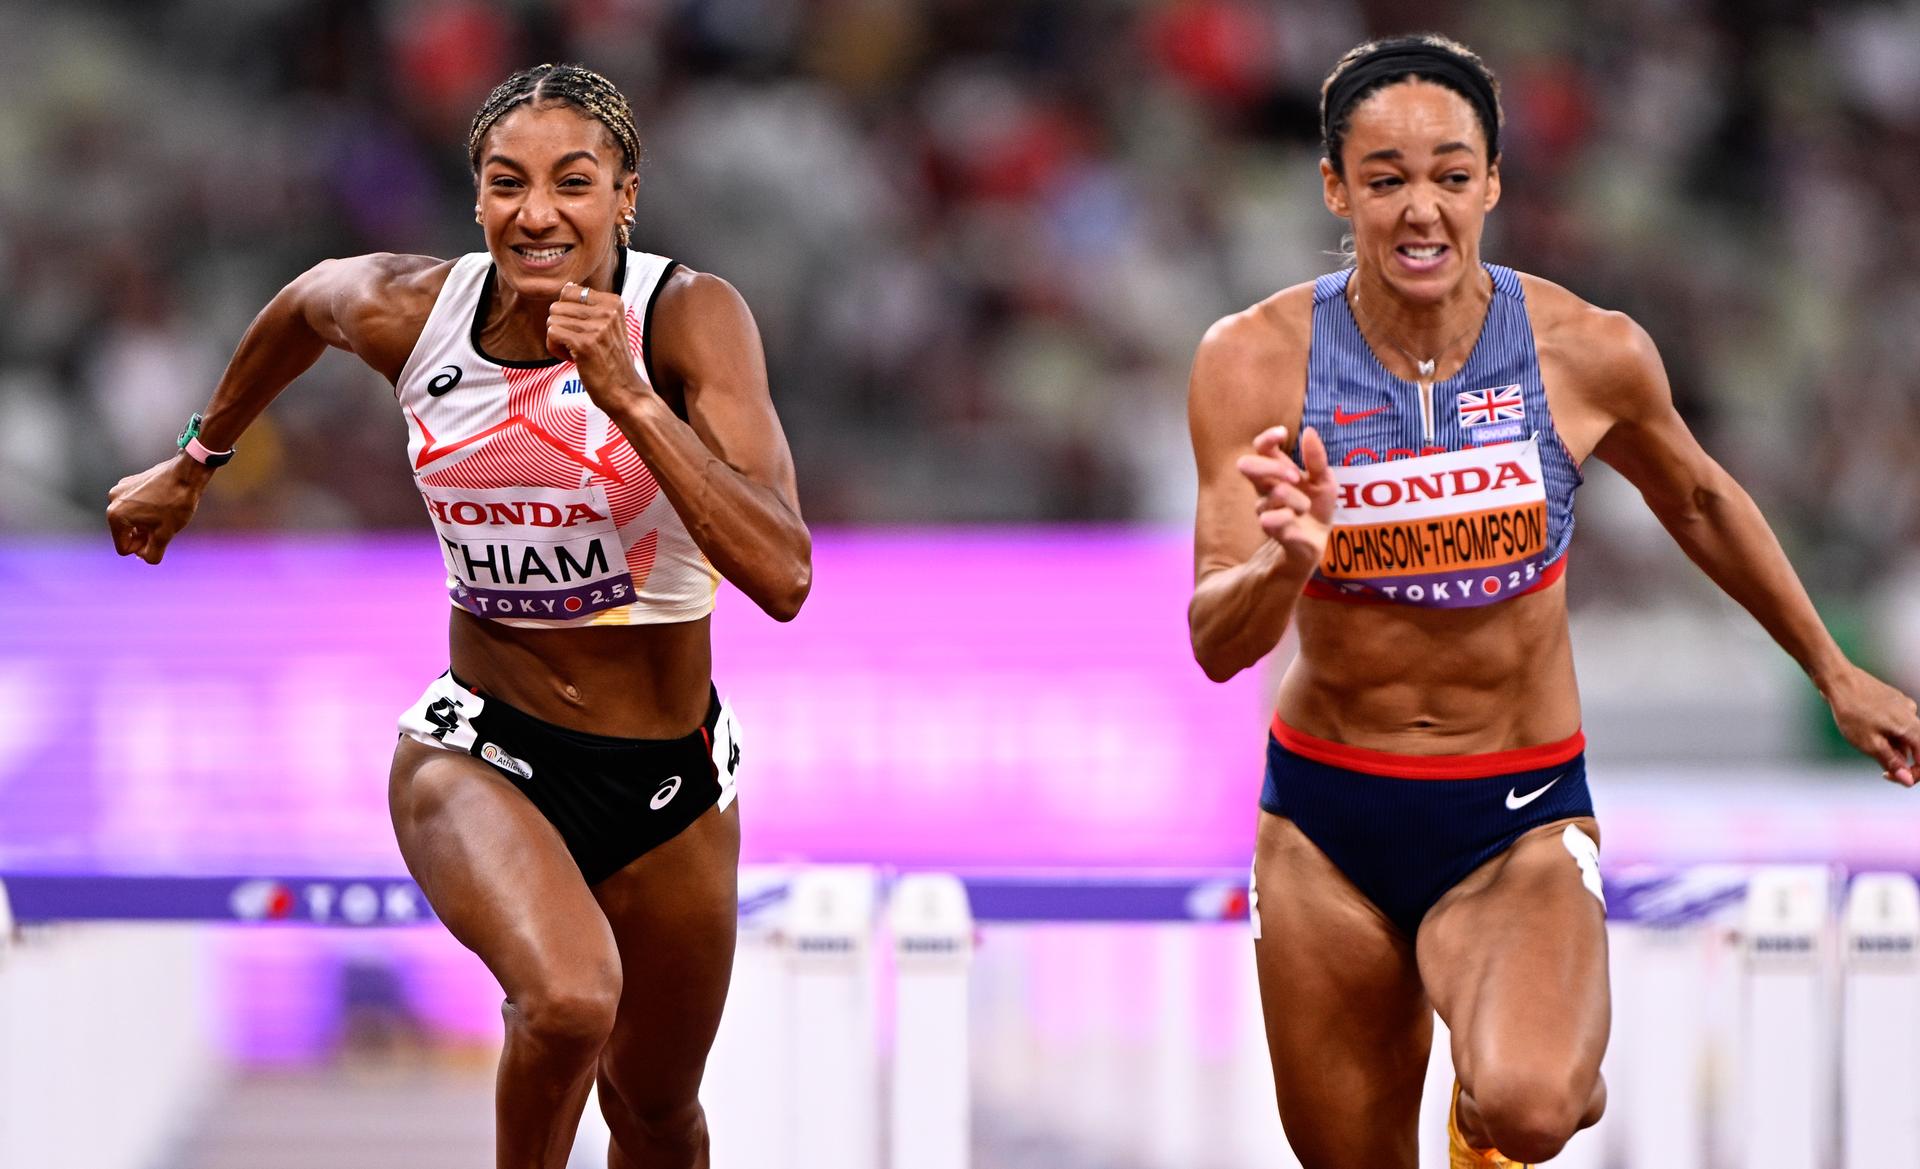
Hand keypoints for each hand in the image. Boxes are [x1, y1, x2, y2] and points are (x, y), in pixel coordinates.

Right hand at [107, 457, 210, 564]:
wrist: (186, 473)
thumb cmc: (175, 503)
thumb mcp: (165, 534)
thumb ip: (152, 553)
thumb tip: (144, 558)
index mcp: (116, 516)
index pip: (124, 548)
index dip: (142, 549)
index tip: (158, 540)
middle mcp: (112, 502)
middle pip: (124, 533)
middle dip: (142, 536)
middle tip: (163, 529)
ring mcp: (120, 489)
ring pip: (130, 519)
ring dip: (144, 523)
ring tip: (164, 516)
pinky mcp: (129, 482)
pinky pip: (133, 505)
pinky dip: (145, 510)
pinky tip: (161, 505)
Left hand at [549, 282, 645, 410]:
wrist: (625, 392)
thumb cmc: (612, 361)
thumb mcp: (609, 326)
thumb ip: (590, 306)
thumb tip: (568, 285)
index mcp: (613, 302)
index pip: (569, 291)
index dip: (568, 313)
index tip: (584, 331)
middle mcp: (607, 311)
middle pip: (557, 306)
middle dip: (561, 327)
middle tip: (580, 345)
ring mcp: (597, 327)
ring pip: (552, 321)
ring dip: (559, 341)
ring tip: (578, 353)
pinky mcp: (585, 344)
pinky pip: (552, 334)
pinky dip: (556, 349)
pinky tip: (573, 359)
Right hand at [1236, 425, 1336, 568]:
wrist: (1312, 546)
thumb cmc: (1316, 511)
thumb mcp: (1324, 482)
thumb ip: (1317, 459)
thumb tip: (1309, 431)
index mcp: (1278, 473)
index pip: (1262, 449)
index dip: (1267, 438)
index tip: (1282, 433)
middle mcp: (1266, 490)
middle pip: (1249, 466)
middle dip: (1271, 468)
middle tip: (1295, 476)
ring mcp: (1266, 511)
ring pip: (1271, 495)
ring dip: (1293, 499)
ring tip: (1305, 507)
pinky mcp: (1273, 533)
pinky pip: (1271, 521)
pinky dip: (1283, 519)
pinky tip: (1291, 520)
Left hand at [1823, 665, 1919, 785]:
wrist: (1838, 680)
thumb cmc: (1851, 712)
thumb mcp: (1870, 743)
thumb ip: (1891, 762)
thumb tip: (1908, 780)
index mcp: (1911, 727)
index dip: (1912, 774)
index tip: (1892, 777)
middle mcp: (1912, 715)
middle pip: (1916, 747)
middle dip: (1898, 760)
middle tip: (1876, 763)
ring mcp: (1903, 706)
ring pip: (1904, 735)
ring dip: (1891, 746)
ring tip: (1866, 741)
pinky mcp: (1893, 700)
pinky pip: (1896, 723)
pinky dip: (1886, 733)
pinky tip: (1866, 730)